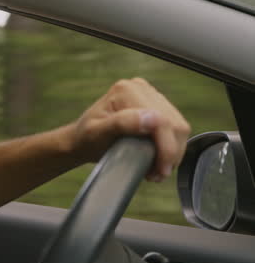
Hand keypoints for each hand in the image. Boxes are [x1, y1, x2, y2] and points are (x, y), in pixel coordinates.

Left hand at [69, 78, 190, 181]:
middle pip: (174, 124)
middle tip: (156, 174)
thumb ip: (122, 123)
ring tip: (156, 170)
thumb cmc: (86, 139)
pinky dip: (171, 148)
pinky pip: (176, 129)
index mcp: (126, 90)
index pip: (161, 119)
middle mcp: (141, 88)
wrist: (83, 141)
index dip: (166, 148)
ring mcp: (151, 96)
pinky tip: (158, 159)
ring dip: (173, 153)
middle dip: (170, 153)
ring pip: (179, 127)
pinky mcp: (158, 106)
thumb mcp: (97, 133)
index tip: (160, 170)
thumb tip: (153, 118)